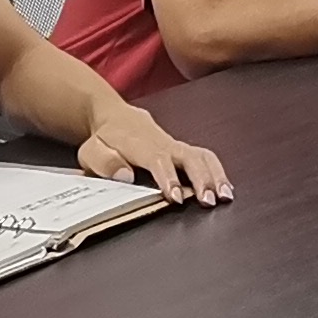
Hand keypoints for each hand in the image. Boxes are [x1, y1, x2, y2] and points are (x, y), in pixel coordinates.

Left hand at [81, 107, 234, 205]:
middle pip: (188, 156)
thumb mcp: (91, 150)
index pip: (158, 160)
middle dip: (201, 178)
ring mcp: (176, 145)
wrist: (116, 117)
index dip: (169, 178)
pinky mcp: (183, 149)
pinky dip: (217, 171)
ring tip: (225, 196)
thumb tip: (126, 175)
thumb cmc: (104, 139)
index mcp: (139, 145)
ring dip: (215, 175)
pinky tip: (226, 189)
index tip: (177, 198)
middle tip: (209, 200)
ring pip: (201, 155)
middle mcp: (163, 143)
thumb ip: (104, 162)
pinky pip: (204, 157)